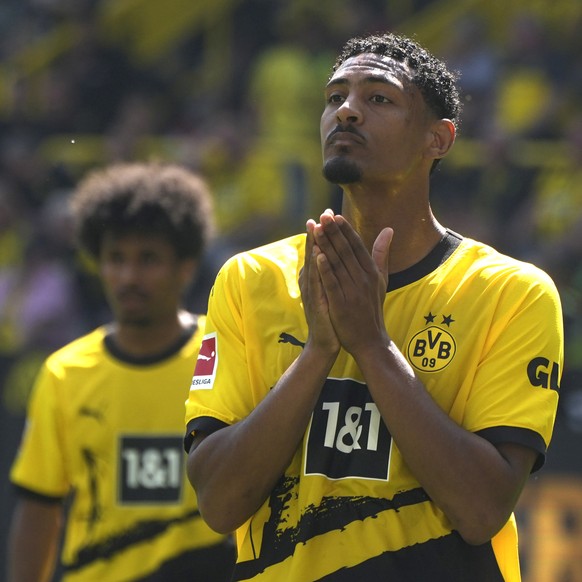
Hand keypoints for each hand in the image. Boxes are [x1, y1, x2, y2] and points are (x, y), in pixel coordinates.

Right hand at [299, 210, 340, 354]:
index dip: (325, 232)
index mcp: (318, 277)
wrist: (327, 342)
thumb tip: (335, 256)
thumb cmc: (332, 316)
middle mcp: (312, 281)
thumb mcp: (333, 290)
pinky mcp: (315, 302)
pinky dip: (316, 268)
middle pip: (314, 252)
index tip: (330, 213)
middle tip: (321, 213)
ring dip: (313, 244)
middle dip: (318, 232)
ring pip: (312, 264)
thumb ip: (335, 271)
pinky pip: (316, 282)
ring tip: (315, 226)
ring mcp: (312, 291)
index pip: (320, 249)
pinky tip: (318, 255)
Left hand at [313, 212, 392, 355]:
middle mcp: (363, 279)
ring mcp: (353, 292)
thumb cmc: (372, 308)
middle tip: (323, 215)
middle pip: (346, 251)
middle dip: (334, 232)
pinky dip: (326, 270)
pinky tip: (317, 256)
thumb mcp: (380, 280)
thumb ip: (381, 254)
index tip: (334, 215)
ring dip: (327, 245)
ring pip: (338, 264)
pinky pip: (333, 284)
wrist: (370, 340)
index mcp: (371, 272)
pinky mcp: (342, 304)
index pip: (357, 246)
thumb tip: (388, 229)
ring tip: (317, 229)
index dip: (345, 230)